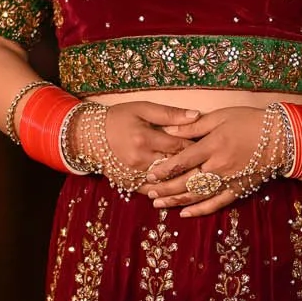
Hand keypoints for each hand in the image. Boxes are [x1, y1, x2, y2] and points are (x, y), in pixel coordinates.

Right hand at [70, 99, 201, 179]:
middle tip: (212, 165)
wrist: (90, 136)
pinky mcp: (129, 184)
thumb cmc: (119, 118)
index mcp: (145, 138)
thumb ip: (169, 113)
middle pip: (176, 167)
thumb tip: (196, 115)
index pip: (180, 146)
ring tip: (201, 179)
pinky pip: (152, 191)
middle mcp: (140, 159)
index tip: (211, 146)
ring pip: (166, 183)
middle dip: (195, 166)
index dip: (198, 147)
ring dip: (183, 182)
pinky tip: (179, 191)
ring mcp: (134, 174)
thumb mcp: (142, 109)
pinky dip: (166, 192)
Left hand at [140, 105, 282, 216]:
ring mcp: (228, 181)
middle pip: (186, 182)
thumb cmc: (250, 122)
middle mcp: (218, 167)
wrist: (282, 137)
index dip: (163, 169)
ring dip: (176, 201)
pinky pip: (216, 204)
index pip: (182, 161)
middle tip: (148, 192)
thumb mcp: (220, 117)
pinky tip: (185, 213)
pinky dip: (200, 210)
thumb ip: (194, 126)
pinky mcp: (238, 190)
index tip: (149, 174)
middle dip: (165, 189)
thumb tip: (168, 130)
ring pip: (197, 195)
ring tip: (159, 204)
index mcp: (212, 146)